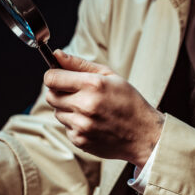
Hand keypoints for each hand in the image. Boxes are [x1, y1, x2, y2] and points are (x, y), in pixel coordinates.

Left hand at [44, 50, 164, 167]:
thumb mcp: (109, 75)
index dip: (53, 76)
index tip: (59, 77)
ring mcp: (81, 125)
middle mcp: (85, 106)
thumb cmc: (128, 102)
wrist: (143, 135)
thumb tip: (57, 55)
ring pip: (57, 112)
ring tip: (88, 109)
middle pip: (51, 96)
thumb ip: (79, 64)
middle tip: (76, 93)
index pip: (52, 78)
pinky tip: (92, 122)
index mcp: (92, 85)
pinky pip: (66, 127)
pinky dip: (74, 124)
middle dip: (59, 92)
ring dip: (67, 109)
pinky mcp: (80, 140)